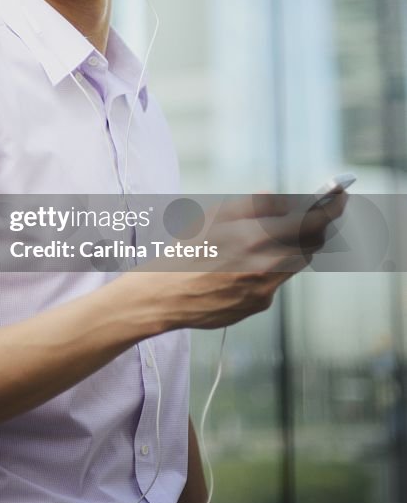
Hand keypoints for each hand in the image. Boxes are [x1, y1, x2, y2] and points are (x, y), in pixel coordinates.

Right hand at [130, 189, 347, 331]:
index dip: (332, 207)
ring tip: (276, 234)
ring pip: (295, 262)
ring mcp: (264, 290)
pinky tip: (248, 262)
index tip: (340, 196)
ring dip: (295, 245)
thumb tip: (277, 198)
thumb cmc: (183, 252)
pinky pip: (276, 281)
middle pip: (310, 244)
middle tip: (309, 214)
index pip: (312, 221)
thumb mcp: (212, 217)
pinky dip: (272, 266)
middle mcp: (265, 267)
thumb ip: (249, 205)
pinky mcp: (258, 306)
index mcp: (255, 238)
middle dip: (315, 227)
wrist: (163, 297)